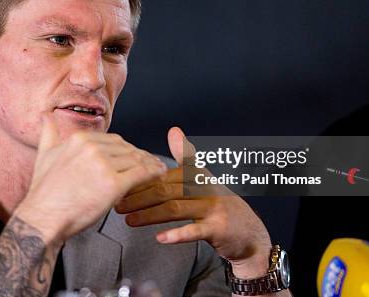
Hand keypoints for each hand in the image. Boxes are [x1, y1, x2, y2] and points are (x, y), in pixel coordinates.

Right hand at [14, 113, 167, 243]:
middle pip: (126, 149)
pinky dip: (153, 173)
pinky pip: (140, 174)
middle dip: (140, 155)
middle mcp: (93, 148)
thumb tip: (46, 115)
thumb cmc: (44, 192)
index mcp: (80, 139)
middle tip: (151, 161)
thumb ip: (49, 133)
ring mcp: (104, 165)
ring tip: (158, 168)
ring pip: (135, 160)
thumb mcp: (44, 155)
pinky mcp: (113, 184)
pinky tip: (159, 174)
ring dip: (150, 163)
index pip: (113, 140)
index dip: (127, 148)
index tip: (134, 154)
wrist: (42, 218)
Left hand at [114, 127, 272, 278]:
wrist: (250, 232)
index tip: (121, 182)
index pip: (165, 174)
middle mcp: (206, 188)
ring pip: (175, 209)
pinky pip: (195, 230)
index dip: (141, 179)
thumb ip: (187, 156)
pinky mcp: (218, 229)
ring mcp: (213, 208)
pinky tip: (160, 238)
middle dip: (139, 197)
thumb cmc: (220, 205)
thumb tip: (174, 129)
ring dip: (149, 215)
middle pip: (166, 190)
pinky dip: (177, 234)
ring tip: (129, 220)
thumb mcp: (205, 178)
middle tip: (118, 204)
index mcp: (199, 174)